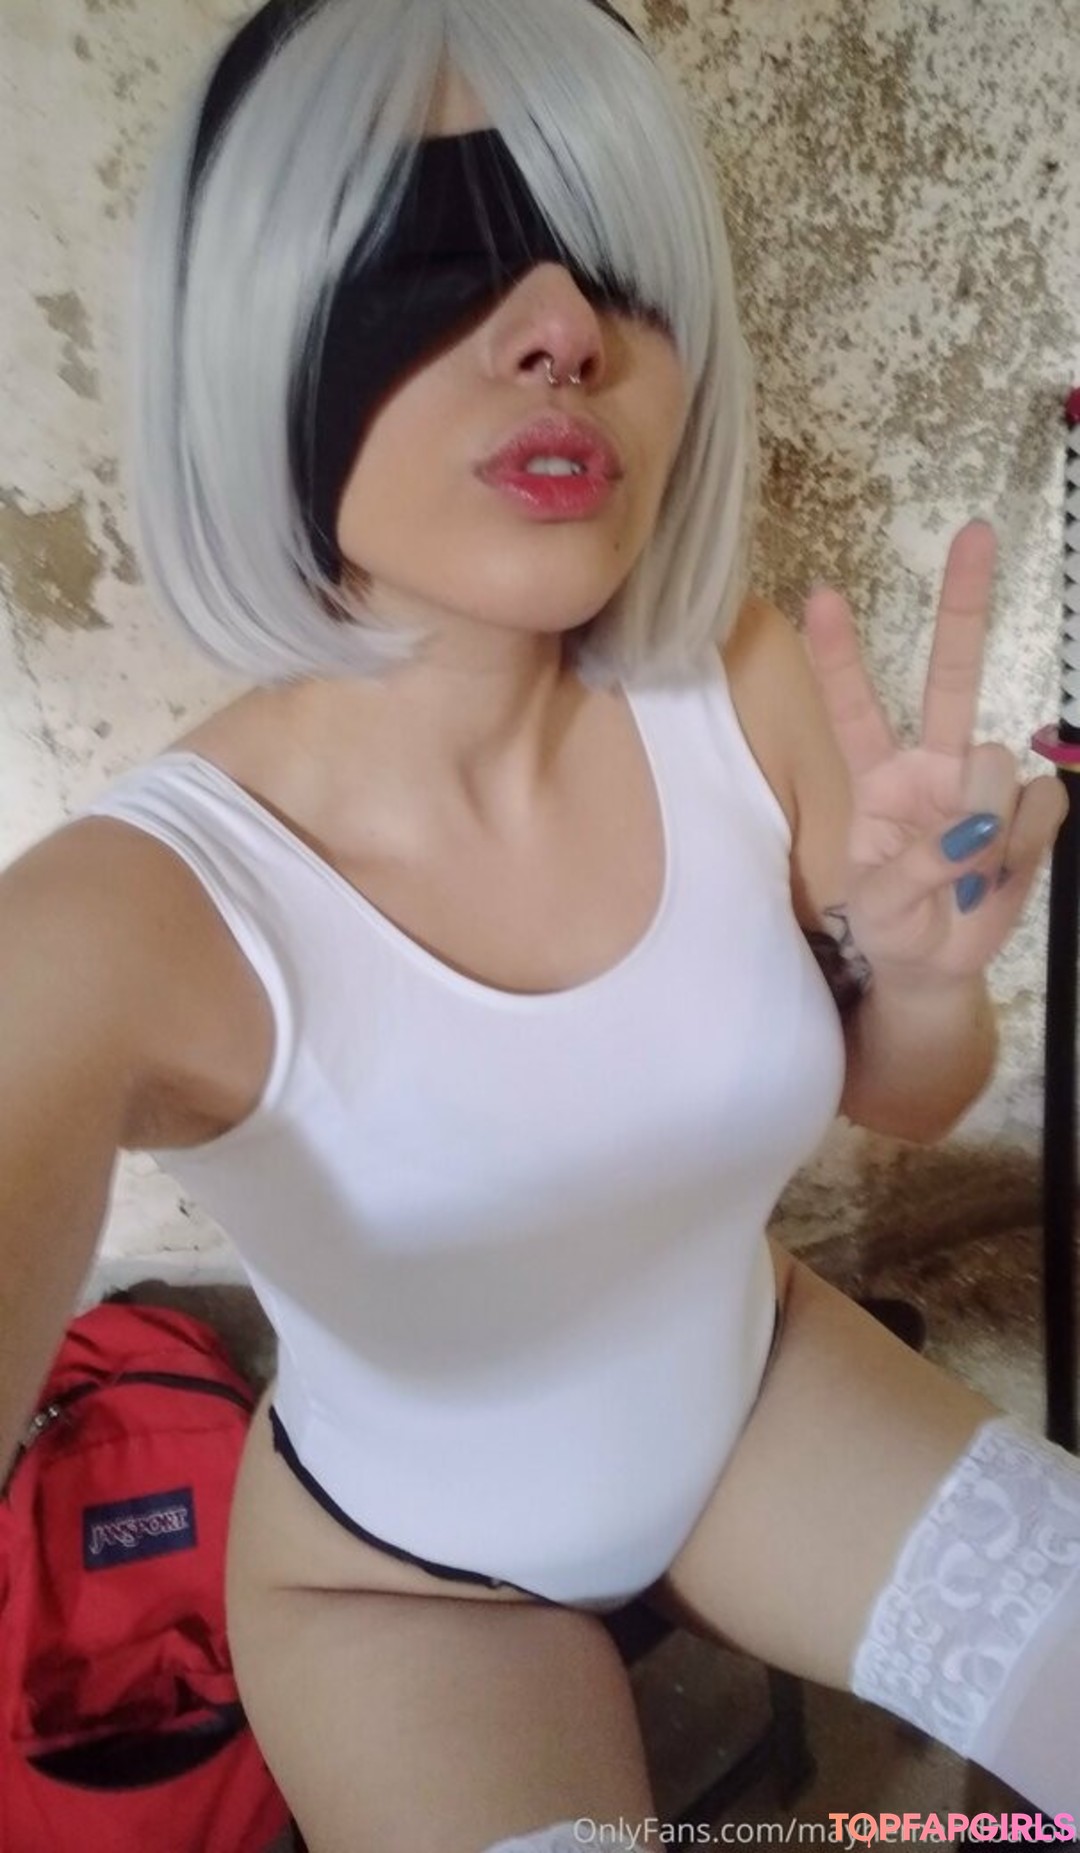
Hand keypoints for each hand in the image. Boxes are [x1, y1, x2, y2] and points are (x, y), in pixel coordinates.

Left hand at [802, 520, 1067, 988]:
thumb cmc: (891, 924)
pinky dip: (1022, 843)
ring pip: (995, 763)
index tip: (822, 596)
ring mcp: (984, 785)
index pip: (855, 709)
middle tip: (975, 533)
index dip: (841, 656)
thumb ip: (915, 867)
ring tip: (966, 877)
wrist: (934, 965)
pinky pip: (1040, 802)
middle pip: (952, 675)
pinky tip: (1001, 873)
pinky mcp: (1029, 814)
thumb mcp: (877, 904)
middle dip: (963, 604)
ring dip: (982, 825)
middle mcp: (934, 765)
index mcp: (880, 777)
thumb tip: (973, 835)